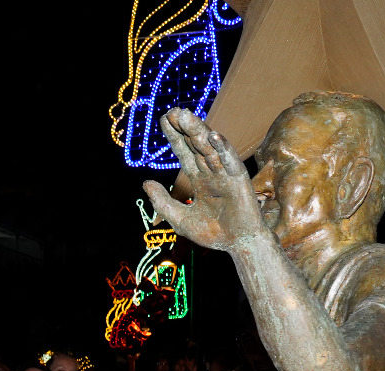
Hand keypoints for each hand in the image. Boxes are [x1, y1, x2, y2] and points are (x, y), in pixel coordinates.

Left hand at [141, 107, 266, 252]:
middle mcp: (212, 172)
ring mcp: (225, 174)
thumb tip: (145, 183)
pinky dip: (223, 148)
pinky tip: (213, 136)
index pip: (184, 152)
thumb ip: (162, 201)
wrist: (237, 246)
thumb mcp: (179, 218)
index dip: (174, 136)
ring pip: (210, 148)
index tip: (163, 119)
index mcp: (199, 179)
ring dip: (199, 131)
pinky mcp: (239, 180)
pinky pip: (230, 161)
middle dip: (185, 128)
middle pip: (196, 145)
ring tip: (185, 115)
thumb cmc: (212, 233)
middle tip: (173, 111)